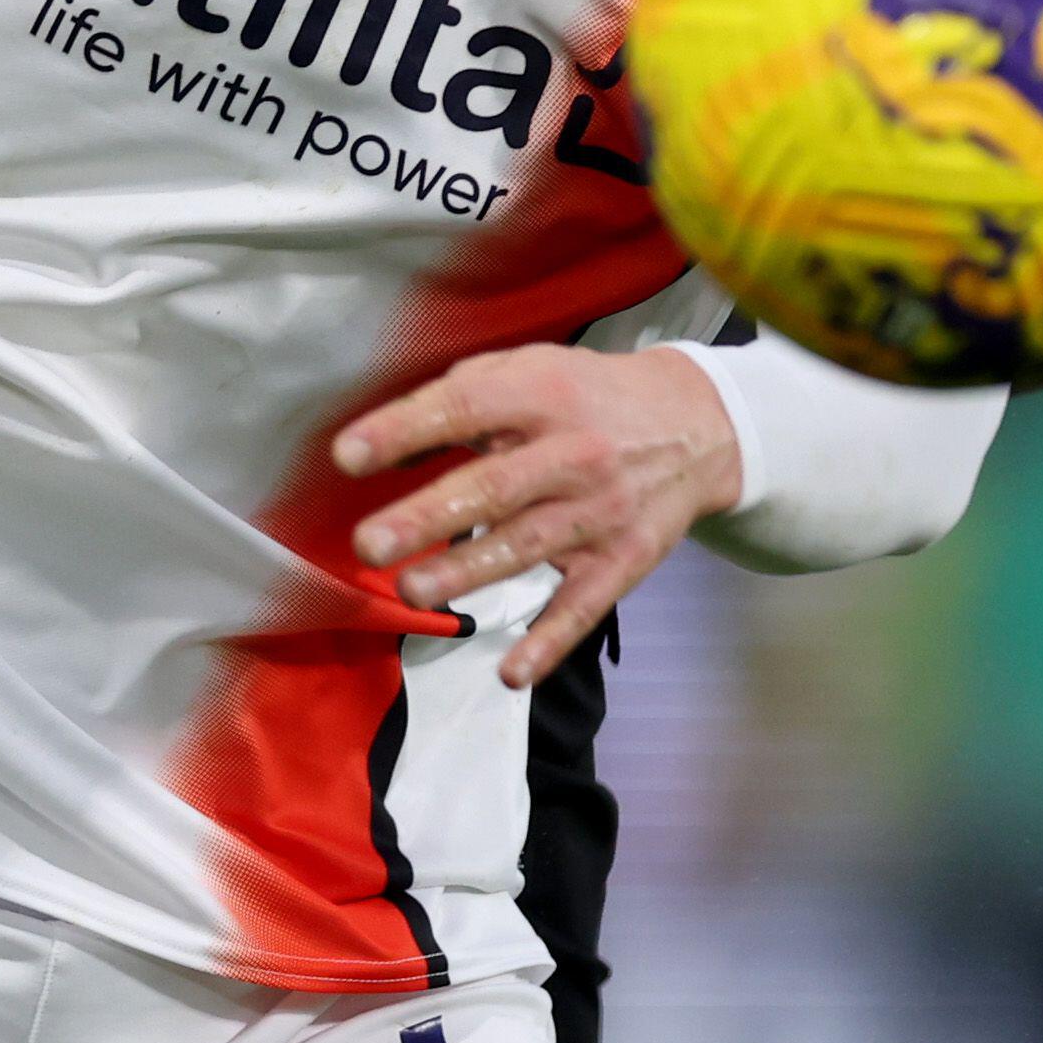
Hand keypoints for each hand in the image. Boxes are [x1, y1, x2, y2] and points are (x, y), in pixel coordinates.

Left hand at [333, 345, 745, 688]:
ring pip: (528, 547)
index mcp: (543, 393)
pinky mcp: (622, 561)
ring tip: (412, 592)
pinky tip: (510, 671)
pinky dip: (548, 642)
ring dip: (469, 574)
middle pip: (495, 487)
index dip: (406, 430)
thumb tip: (385, 448)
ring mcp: (601, 513)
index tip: (347, 456)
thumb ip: (462, 398)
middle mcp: (575, 453)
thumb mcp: (531, 370)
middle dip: (428, 516)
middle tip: (369, 542)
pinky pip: (582, 608)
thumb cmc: (585, 396)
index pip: (467, 407)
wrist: (695, 426)